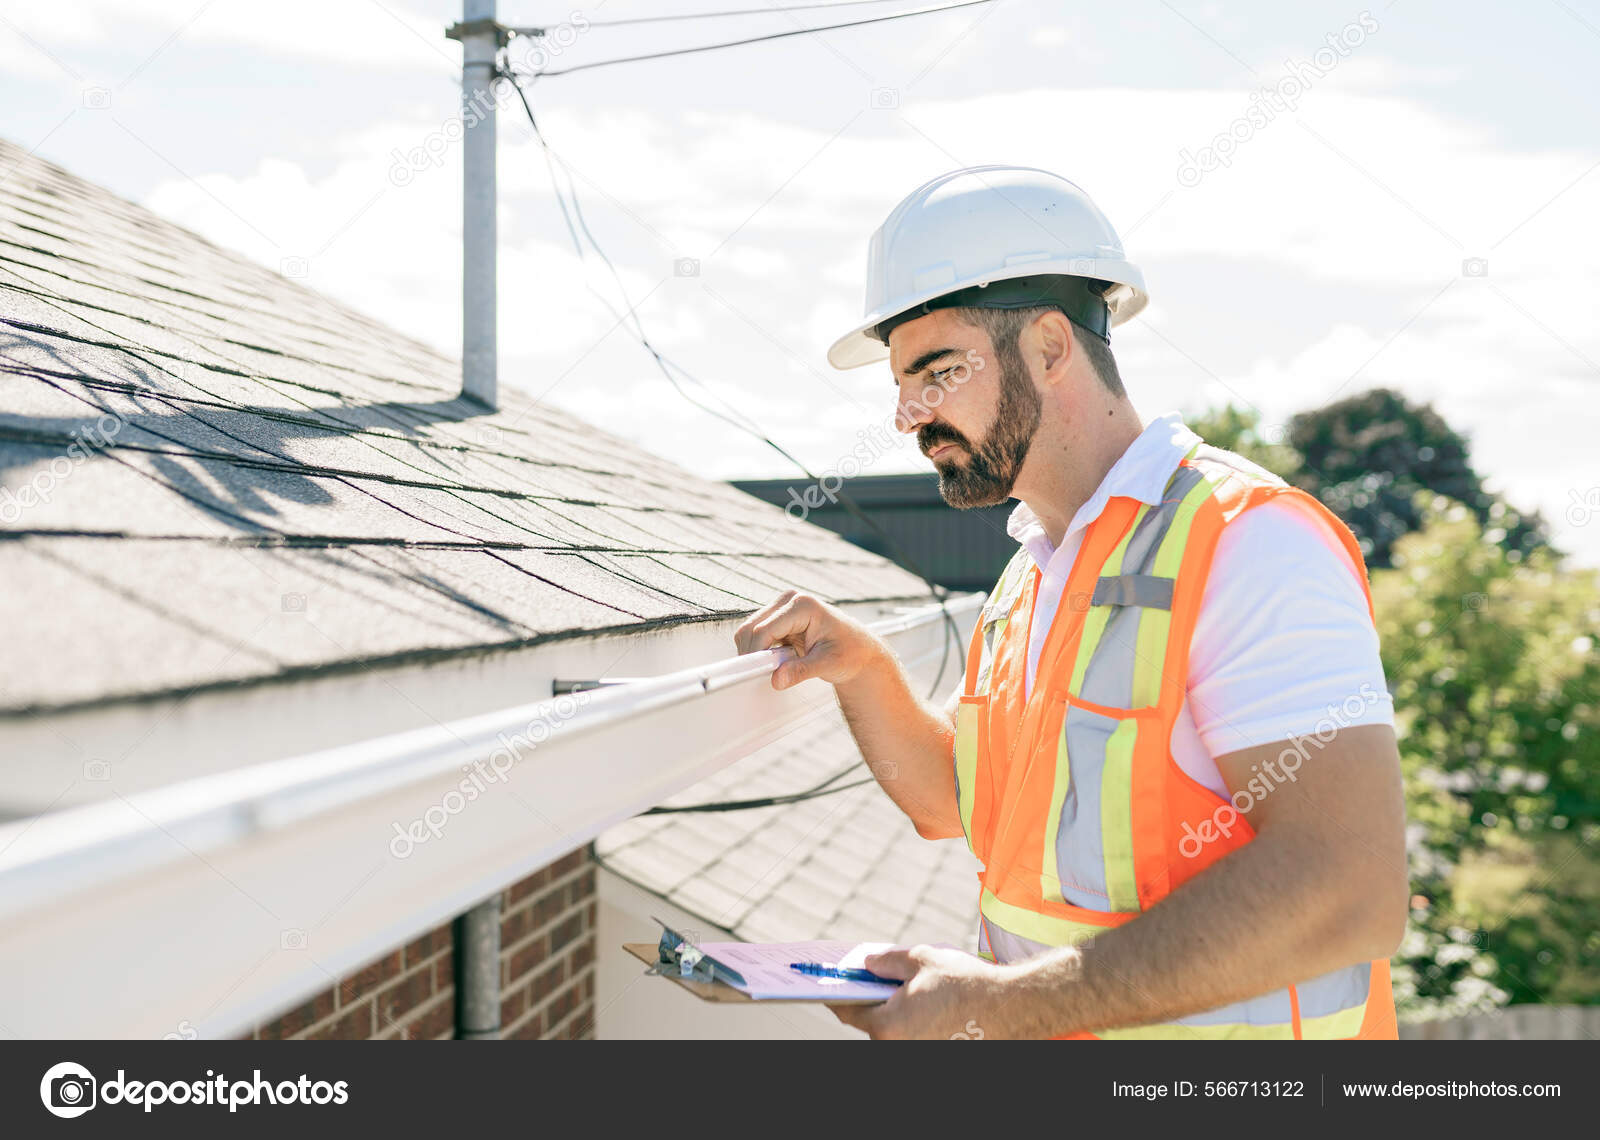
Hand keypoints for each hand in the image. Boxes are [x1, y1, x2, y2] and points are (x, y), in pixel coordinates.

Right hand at [733, 589, 887, 690]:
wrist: (859, 650)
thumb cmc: (851, 651)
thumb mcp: (829, 663)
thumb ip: (802, 671)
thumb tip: (777, 679)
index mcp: (803, 605)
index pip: (764, 629)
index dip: (756, 653)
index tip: (755, 673)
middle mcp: (789, 601)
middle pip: (751, 628)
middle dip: (754, 654)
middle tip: (768, 674)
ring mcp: (782, 608)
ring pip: (750, 632)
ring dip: (758, 653)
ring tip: (781, 666)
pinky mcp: (779, 619)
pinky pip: (757, 636)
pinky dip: (762, 651)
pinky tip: (780, 660)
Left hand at [827, 945, 1009, 1039]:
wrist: (1009, 1008)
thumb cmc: (964, 983)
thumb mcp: (921, 959)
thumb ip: (887, 961)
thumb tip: (868, 964)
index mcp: (887, 1025)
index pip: (849, 1012)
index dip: (838, 996)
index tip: (828, 987)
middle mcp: (897, 1048)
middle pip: (873, 1024)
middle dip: (874, 1002)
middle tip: (877, 980)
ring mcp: (916, 1054)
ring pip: (895, 1032)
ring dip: (896, 1013)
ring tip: (910, 990)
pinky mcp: (934, 1053)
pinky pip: (915, 1037)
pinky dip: (914, 1023)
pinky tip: (927, 1005)